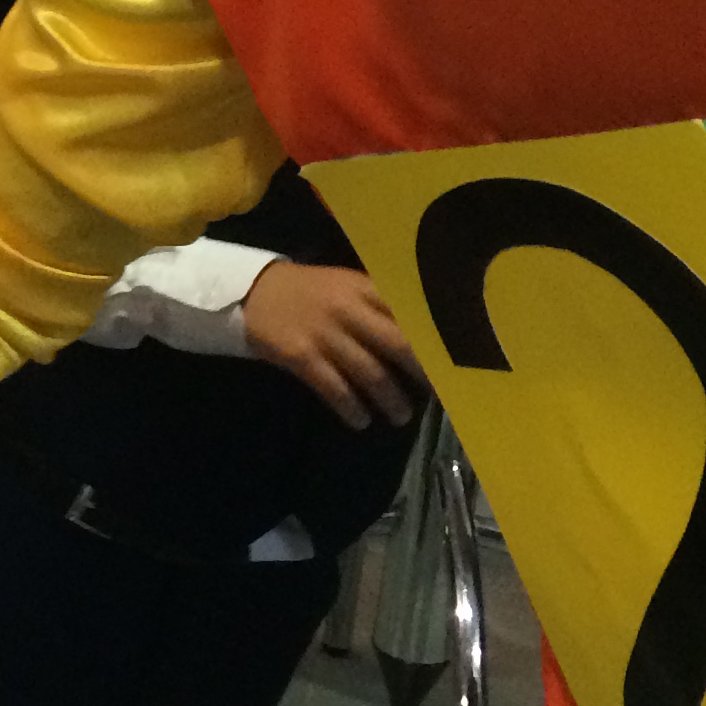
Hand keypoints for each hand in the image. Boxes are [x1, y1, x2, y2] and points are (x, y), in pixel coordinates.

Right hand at [241, 261, 424, 426]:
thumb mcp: (347, 285)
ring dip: (390, 400)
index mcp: (364, 287)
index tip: (453, 360)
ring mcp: (325, 333)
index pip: (410, 314)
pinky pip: (335, 389)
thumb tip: (425, 333)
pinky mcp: (302, 356)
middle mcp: (348, 309)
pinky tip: (360, 420)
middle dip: (422, 375)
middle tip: (437, 396)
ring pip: (370, 373)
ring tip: (400, 416)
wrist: (252, 292)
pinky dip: (351, 408)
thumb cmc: (310, 292)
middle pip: (398, 345)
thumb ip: (380, 302)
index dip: (434, 339)